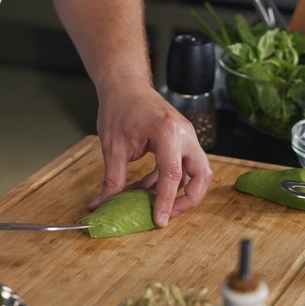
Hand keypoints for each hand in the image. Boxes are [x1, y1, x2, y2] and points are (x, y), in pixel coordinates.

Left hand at [90, 80, 213, 226]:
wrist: (125, 85)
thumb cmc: (120, 107)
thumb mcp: (113, 147)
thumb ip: (113, 179)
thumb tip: (103, 205)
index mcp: (168, 132)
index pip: (172, 174)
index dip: (165, 201)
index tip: (160, 221)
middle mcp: (184, 134)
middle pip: (201, 175)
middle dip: (188, 199)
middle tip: (168, 214)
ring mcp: (187, 136)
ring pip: (197, 172)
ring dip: (179, 191)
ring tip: (153, 203)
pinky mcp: (182, 140)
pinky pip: (183, 166)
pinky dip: (169, 180)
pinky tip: (147, 188)